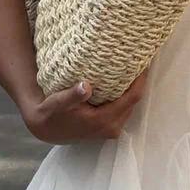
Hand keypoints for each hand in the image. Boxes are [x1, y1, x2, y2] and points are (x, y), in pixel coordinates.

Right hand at [18, 67, 150, 143]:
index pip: (132, 98)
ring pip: (130, 106)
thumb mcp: (58, 102)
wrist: (45, 129)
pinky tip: (123, 81)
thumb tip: (85, 86)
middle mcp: (111, 128)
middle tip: (139, 60)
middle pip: (134, 102)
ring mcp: (110, 129)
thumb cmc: (52, 113)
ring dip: (132, 88)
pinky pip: (123, 109)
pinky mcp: (107, 127)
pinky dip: (125, 95)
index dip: (140, 80)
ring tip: (133, 68)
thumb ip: (73, 95)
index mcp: (103, 121)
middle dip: (138, 82)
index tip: (144, 62)